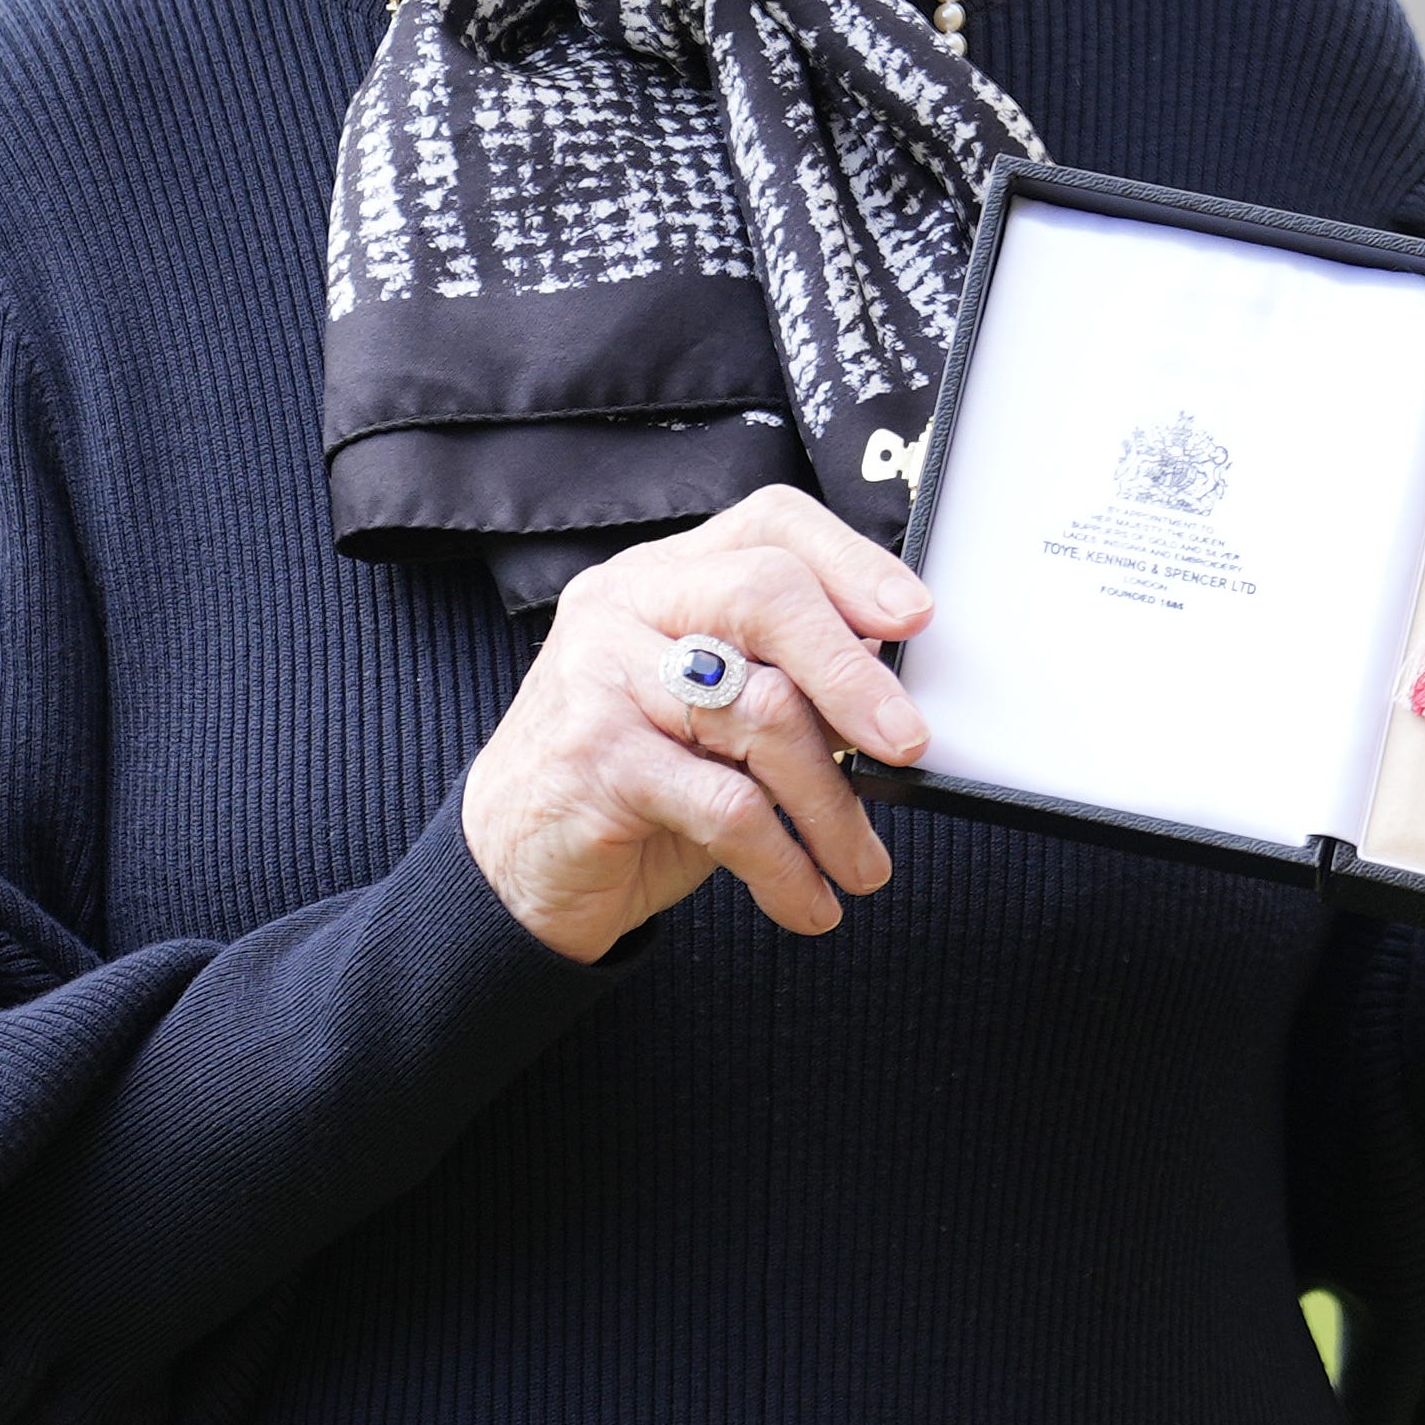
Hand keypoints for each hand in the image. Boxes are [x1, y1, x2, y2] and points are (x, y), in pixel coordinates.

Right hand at [463, 490, 933, 962]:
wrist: (510, 867)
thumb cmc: (628, 784)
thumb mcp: (707, 717)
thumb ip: (779, 680)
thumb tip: (894, 691)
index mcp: (661, 577)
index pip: (770, 525)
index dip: (853, 563)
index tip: (914, 619)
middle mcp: (624, 607)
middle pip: (766, 595)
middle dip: (854, 676)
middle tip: (906, 744)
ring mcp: (601, 677)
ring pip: (760, 711)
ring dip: (831, 806)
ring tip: (858, 863)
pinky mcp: (596, 760)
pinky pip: (726, 806)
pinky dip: (784, 864)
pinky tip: (805, 899)